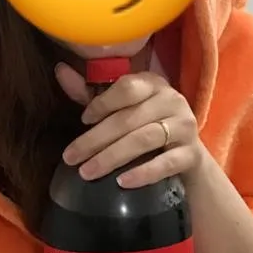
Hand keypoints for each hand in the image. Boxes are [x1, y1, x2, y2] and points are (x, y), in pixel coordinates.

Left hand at [55, 62, 203, 187]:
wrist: (185, 155)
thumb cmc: (144, 126)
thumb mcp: (120, 109)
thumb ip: (91, 94)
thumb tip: (60, 70)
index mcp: (152, 84)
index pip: (127, 88)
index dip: (102, 103)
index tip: (82, 120)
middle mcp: (172, 100)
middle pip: (129, 118)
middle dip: (95, 139)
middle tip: (71, 158)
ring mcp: (185, 127)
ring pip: (145, 139)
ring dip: (112, 157)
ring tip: (87, 172)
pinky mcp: (192, 154)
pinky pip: (167, 163)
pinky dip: (143, 173)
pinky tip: (122, 182)